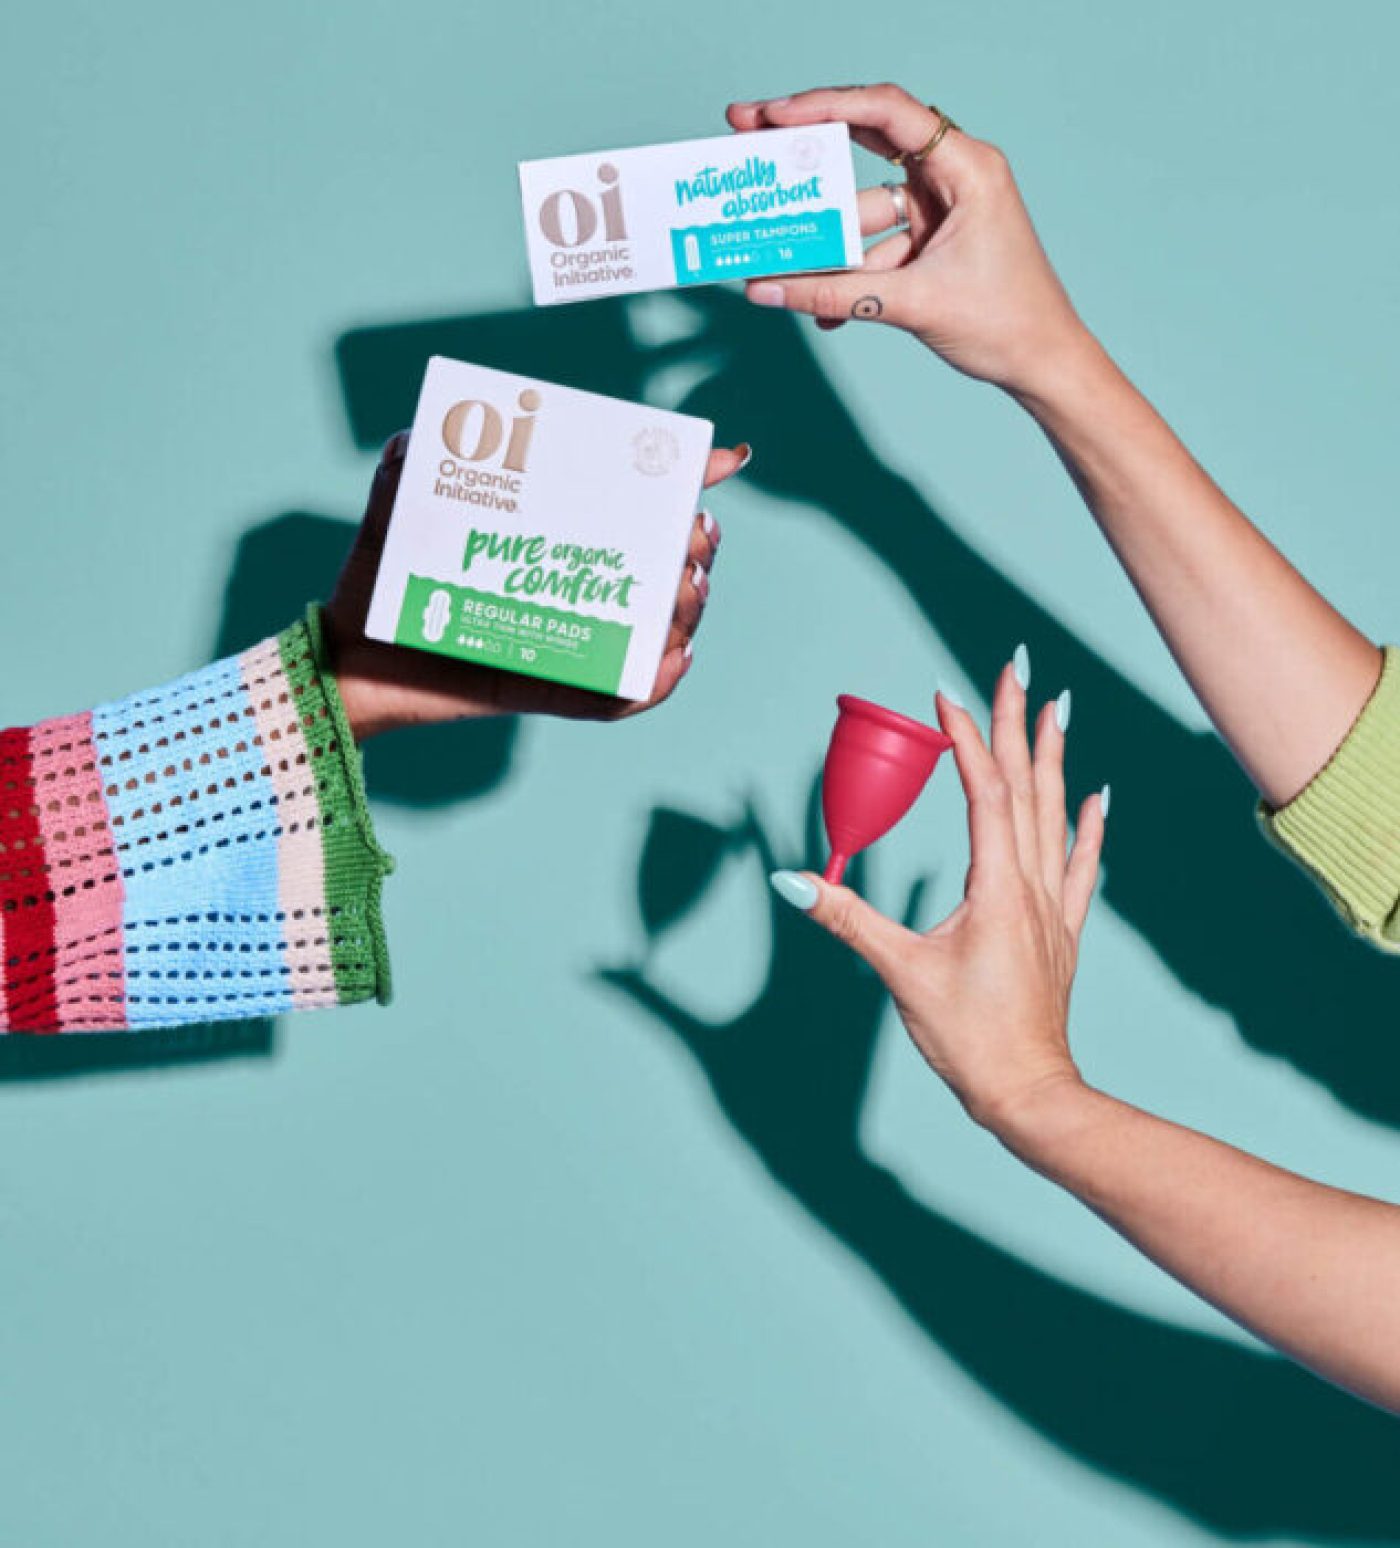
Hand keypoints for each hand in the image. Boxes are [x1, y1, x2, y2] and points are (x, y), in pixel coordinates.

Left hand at [325, 431, 750, 739]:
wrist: (349, 658)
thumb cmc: (379, 582)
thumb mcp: (394, 510)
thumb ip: (406, 465)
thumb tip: (417, 433)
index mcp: (558, 539)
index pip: (634, 508)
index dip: (689, 480)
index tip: (724, 457)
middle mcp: (578, 589)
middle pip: (666, 569)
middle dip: (697, 550)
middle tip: (691, 537)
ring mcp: (573, 641)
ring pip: (659, 630)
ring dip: (688, 609)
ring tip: (682, 590)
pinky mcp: (555, 691)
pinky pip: (620, 696)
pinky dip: (655, 682)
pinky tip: (671, 656)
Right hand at [728, 85, 1089, 392]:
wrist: (1042, 363)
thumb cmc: (1007, 322)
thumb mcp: (913, 304)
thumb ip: (835, 295)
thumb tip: (768, 289)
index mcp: (966, 168)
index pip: (887, 112)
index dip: (826, 105)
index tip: (774, 115)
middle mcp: (951, 176)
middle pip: (866, 141)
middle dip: (807, 147)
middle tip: (750, 133)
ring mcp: (938, 209)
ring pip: (861, 207)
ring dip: (823, 238)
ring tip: (774, 254)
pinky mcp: (928, 243)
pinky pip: (872, 247)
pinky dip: (845, 273)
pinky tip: (817, 305)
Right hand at [771, 656, 1108, 1132]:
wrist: (1028, 1092)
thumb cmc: (968, 1037)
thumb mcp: (901, 973)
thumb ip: (848, 921)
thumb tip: (793, 882)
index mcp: (996, 889)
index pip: (984, 794)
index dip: (966, 739)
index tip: (948, 693)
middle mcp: (1032, 887)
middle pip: (1026, 788)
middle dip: (1018, 723)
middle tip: (1016, 667)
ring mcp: (1052, 909)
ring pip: (1058, 816)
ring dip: (1054, 758)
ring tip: (1057, 709)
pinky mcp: (1061, 933)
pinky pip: (1083, 866)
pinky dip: (1090, 826)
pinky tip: (1098, 796)